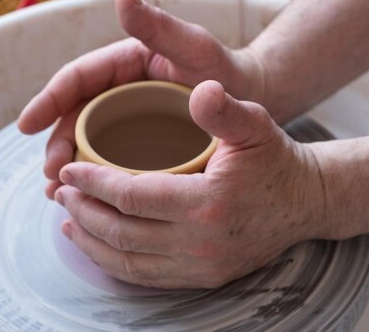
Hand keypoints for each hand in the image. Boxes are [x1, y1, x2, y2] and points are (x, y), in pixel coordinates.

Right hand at [18, 0, 263, 198]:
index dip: (49, 99)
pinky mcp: (143, 142)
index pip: (78, 77)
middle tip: (50, 176)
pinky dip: (96, 178)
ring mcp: (132, 117)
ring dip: (71, 168)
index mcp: (127, 62)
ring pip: (89, 141)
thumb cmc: (227, 72)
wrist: (254, 100)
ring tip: (59, 195)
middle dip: (57, 145)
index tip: (27, 125)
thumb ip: (162, 26)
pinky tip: (89, 202)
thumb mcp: (197, 49)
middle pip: (76, 115)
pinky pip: (111, 158)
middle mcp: (123, 89)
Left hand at [54, 81, 325, 288]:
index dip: (94, 183)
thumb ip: (223, 108)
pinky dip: (115, 263)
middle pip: (122, 233)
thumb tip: (199, 89)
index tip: (70, 169)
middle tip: (62, 191)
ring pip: (128, 262)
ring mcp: (204, 267)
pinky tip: (100, 247)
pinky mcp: (206, 278)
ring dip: (91, 241)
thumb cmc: (276, 159)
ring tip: (68, 219)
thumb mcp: (255, 124)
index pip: (132, 196)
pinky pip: (147, 277)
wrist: (307, 201)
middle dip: (83, 212)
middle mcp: (203, 243)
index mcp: (209, 202)